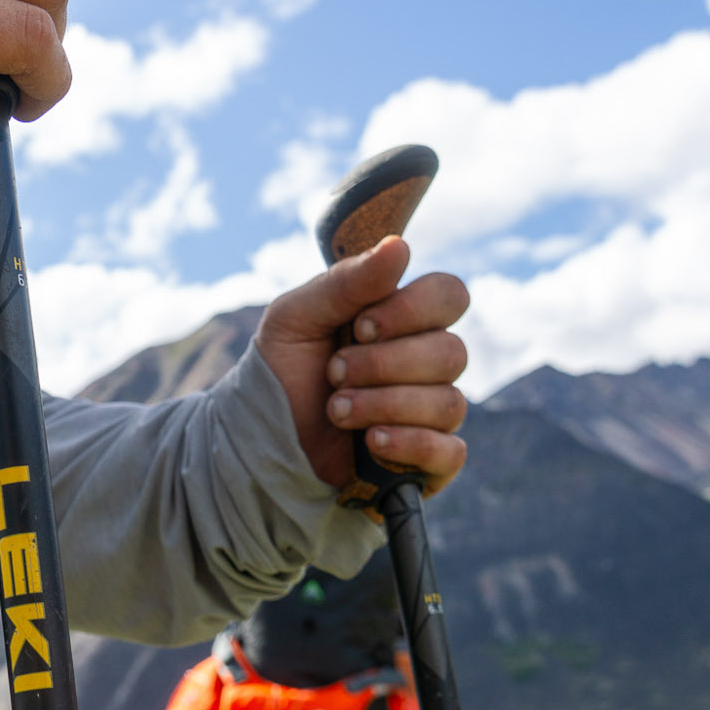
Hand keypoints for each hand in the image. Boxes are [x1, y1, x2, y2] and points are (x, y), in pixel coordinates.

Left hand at [254, 237, 469, 506]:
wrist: (258, 439)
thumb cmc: (281, 372)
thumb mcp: (296, 317)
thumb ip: (345, 282)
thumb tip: (399, 245)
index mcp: (404, 320)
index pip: (449, 296)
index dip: (411, 309)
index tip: (361, 326)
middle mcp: (427, 365)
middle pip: (450, 352)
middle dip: (382, 364)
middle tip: (334, 372)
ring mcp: (431, 415)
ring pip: (448, 403)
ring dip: (383, 404)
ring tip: (337, 410)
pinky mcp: (428, 464)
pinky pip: (449, 452)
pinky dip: (410, 443)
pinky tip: (372, 441)